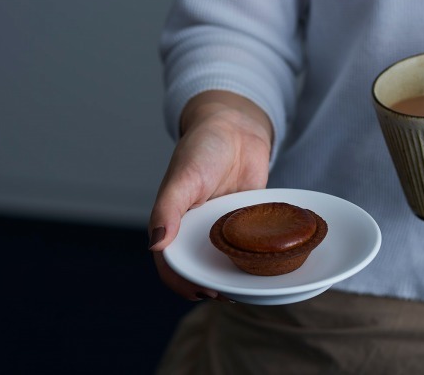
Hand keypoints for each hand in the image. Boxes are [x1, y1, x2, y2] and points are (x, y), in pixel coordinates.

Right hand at [148, 91, 272, 299]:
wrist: (236, 128)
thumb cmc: (203, 148)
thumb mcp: (183, 178)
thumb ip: (167, 210)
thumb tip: (156, 246)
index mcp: (174, 223)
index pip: (171, 263)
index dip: (183, 281)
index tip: (203, 292)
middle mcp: (196, 228)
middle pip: (199, 267)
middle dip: (210, 285)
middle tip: (230, 295)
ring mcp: (221, 226)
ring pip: (224, 259)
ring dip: (233, 275)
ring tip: (248, 287)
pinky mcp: (245, 220)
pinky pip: (248, 243)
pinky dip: (255, 256)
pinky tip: (267, 265)